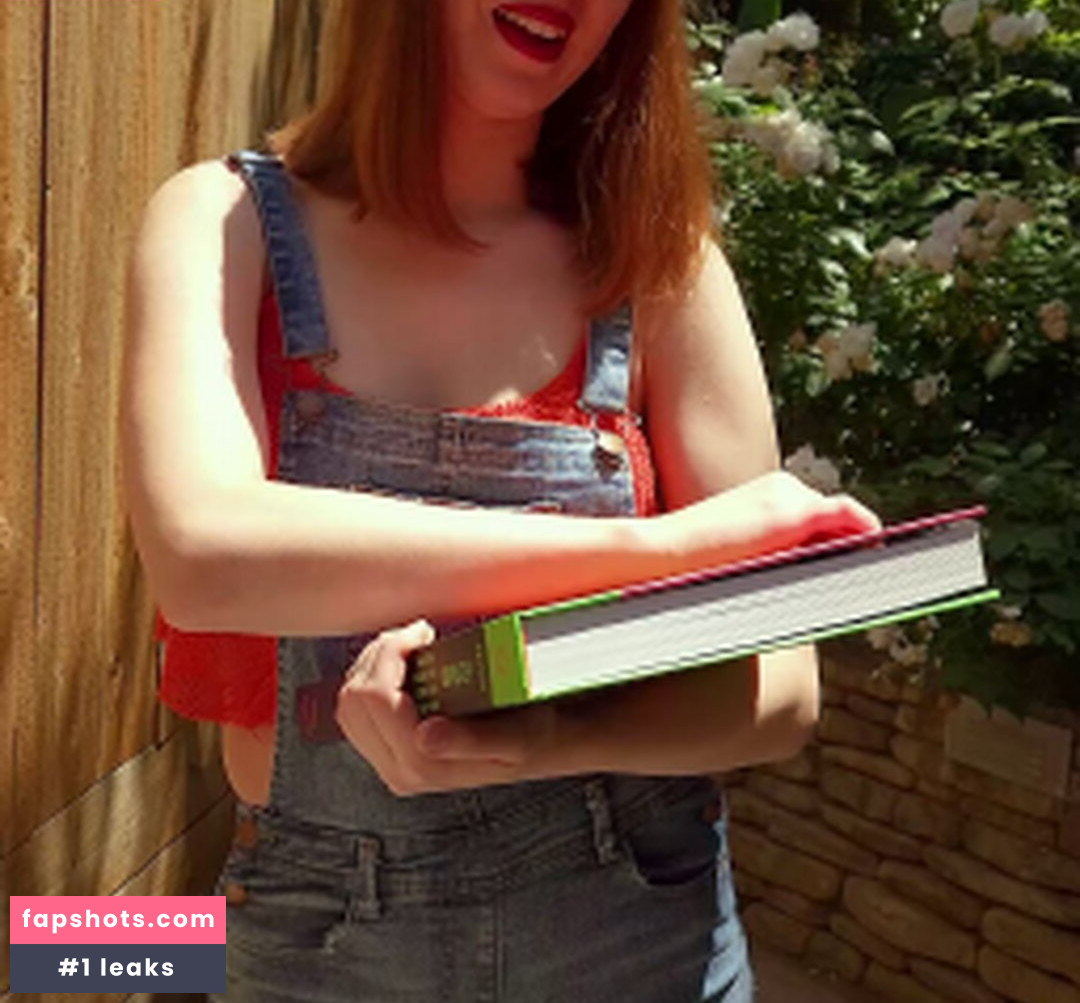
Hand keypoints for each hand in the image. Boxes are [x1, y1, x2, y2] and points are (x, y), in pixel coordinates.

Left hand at [336, 620, 564, 795]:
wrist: (535, 749)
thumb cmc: (527, 734)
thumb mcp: (513, 738)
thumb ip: (469, 741)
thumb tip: (424, 737)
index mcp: (423, 766)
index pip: (376, 699)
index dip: (391, 655)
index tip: (425, 632)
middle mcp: (399, 771)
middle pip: (354, 699)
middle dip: (381, 654)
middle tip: (419, 634)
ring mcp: (387, 763)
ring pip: (348, 702)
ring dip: (375, 663)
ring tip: (412, 646)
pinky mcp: (385, 752)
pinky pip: (354, 710)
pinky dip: (372, 677)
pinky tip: (403, 665)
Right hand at [652, 470, 880, 573]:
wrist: (665, 553)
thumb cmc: (689, 564)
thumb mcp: (736, 554)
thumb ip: (770, 557)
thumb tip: (804, 582)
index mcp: (766, 492)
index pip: (813, 520)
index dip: (831, 547)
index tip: (843, 570)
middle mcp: (783, 485)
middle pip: (832, 523)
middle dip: (843, 549)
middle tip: (857, 578)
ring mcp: (791, 495)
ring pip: (842, 524)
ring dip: (853, 547)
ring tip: (864, 574)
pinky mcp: (797, 513)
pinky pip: (850, 518)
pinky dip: (868, 534)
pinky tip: (878, 553)